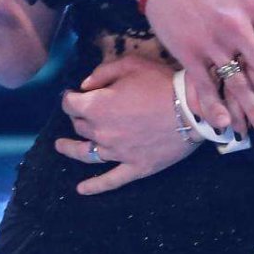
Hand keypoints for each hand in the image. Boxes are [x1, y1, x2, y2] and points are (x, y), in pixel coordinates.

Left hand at [55, 54, 199, 194]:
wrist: (193, 109)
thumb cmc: (162, 83)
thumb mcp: (131, 64)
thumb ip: (102, 72)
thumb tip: (84, 86)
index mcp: (97, 107)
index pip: (70, 104)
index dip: (69, 97)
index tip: (73, 94)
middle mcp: (102, 132)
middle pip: (80, 126)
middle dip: (79, 116)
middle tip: (85, 111)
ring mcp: (117, 153)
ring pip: (86, 154)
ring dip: (70, 149)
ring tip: (61, 146)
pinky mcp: (135, 167)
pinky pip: (110, 181)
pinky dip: (94, 186)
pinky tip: (81, 190)